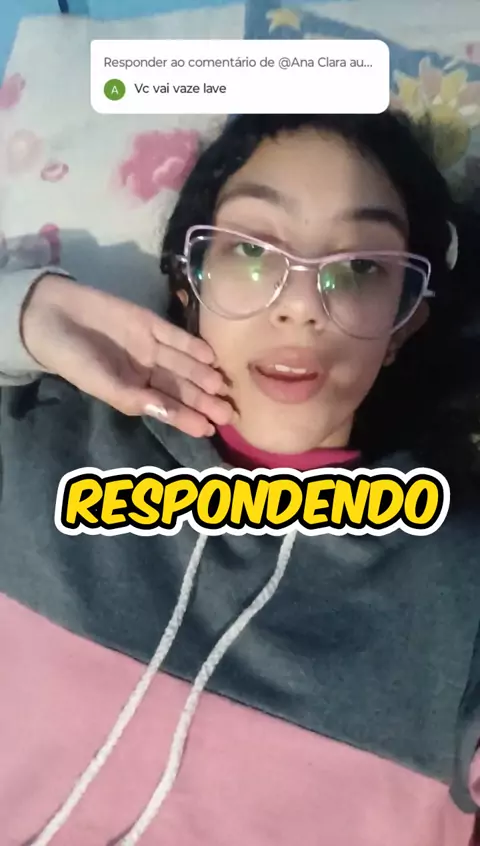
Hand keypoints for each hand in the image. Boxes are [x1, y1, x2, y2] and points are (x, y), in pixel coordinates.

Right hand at [21, 274, 232, 437]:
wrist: (52, 316)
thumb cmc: (72, 358)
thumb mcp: (99, 384)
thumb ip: (133, 399)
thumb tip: (167, 413)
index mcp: (135, 390)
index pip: (168, 407)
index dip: (188, 418)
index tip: (210, 430)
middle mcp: (148, 371)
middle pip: (182, 387)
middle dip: (204, 400)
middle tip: (228, 412)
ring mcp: (152, 346)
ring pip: (183, 363)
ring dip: (202, 374)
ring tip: (221, 386)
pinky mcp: (151, 322)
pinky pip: (176, 336)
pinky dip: (192, 345)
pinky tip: (210, 356)